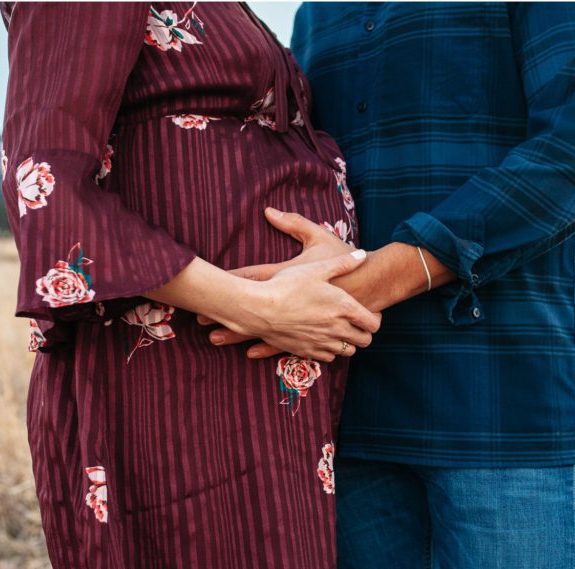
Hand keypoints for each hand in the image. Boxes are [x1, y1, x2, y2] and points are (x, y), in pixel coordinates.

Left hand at [198, 207, 358, 357]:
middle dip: (226, 316)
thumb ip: (293, 224)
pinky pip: (286, 344)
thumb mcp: (318, 239)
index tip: (209, 286)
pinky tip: (251, 352)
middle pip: (252, 310)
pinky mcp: (312, 333)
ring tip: (215, 340)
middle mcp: (293, 303)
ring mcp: (301, 322)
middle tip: (202, 322)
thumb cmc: (344, 262)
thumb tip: (269, 210)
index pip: (254, 278)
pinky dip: (267, 349)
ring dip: (239, 336)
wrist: (372, 286)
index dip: (230, 282)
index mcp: (290, 276)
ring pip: (265, 331)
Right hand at [220, 250, 380, 361]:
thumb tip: (362, 255)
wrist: (259, 308)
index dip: (374, 319)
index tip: (369, 313)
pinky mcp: (307, 352)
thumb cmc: (287, 285)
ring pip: (348, 352)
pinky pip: (329, 358)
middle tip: (357, 324)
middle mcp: (337, 329)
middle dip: (364, 333)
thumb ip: (343, 263)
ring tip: (340, 330)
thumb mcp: (316, 268)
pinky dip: (330, 351)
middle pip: (365, 341)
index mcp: (344, 307)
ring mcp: (323, 343)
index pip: (373, 324)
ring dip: (347, 342)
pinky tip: (323, 339)